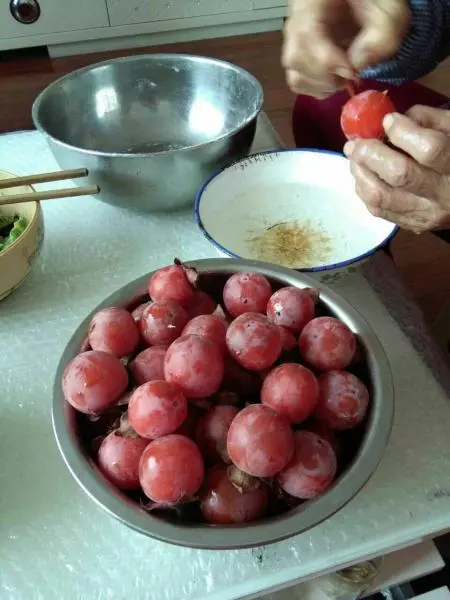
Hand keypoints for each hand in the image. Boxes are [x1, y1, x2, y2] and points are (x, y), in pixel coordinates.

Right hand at [282, 0, 410, 97]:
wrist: (368, 0)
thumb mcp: (389, 10)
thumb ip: (381, 34)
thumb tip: (356, 66)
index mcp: (312, 1)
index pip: (305, 36)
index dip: (326, 61)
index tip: (352, 71)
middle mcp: (295, 19)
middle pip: (295, 59)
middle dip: (325, 77)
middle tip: (352, 75)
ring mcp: (294, 38)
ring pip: (294, 73)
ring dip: (320, 85)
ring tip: (345, 78)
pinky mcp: (299, 52)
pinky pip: (297, 79)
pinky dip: (316, 87)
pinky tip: (336, 79)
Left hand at [344, 106, 449, 233]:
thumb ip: (426, 119)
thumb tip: (390, 121)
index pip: (429, 149)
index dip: (402, 131)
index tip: (387, 120)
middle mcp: (442, 194)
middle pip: (399, 174)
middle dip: (370, 154)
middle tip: (356, 143)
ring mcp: (425, 213)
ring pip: (381, 196)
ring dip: (360, 173)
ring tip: (355, 157)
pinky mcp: (411, 224)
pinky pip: (377, 209)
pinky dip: (364, 189)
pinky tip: (364, 175)